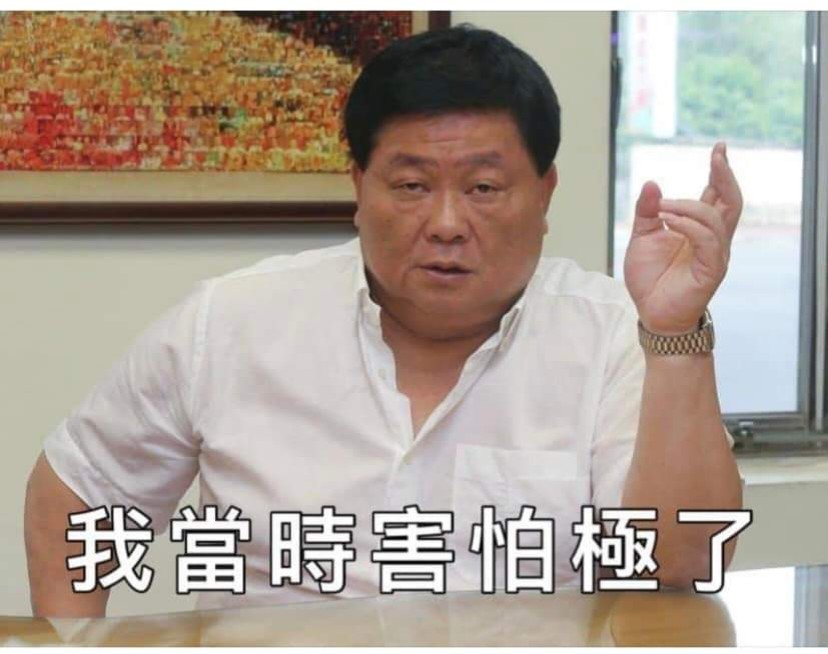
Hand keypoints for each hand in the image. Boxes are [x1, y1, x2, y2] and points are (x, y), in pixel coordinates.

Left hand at [624, 142, 742, 334]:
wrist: (651, 313)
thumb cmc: (650, 279)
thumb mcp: (642, 238)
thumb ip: (647, 212)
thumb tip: (651, 183)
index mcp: (698, 229)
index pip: (716, 195)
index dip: (720, 172)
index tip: (719, 149)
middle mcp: (712, 238)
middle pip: (731, 201)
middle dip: (725, 176)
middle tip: (717, 155)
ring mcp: (714, 254)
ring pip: (716, 218)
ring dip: (689, 206)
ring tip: (663, 209)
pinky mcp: (711, 269)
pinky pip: (707, 240)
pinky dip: (689, 225)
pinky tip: (669, 221)